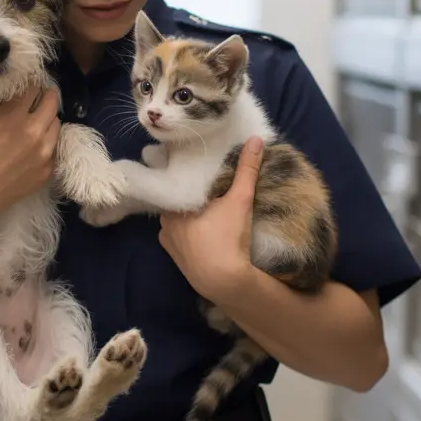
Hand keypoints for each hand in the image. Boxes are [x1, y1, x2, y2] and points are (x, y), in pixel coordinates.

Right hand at [0, 87, 60, 230]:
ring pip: (56, 124)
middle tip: (30, 99)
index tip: (20, 86)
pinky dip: (47, 141)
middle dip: (42, 96)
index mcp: (13, 117)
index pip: (32, 87)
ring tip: (33, 122)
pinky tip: (33, 145)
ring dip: (46, 118)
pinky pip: (55, 148)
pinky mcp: (47, 172)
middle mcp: (35, 132)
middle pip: (51, 101)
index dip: (26, 83)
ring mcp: (44, 154)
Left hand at [158, 136, 263, 300]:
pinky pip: (177, 236)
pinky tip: (202, 229)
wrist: (224, 281)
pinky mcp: (173, 256)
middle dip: (189, 190)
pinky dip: (187, 231)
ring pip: (176, 217)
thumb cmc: (228, 237)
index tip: (196, 162)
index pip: (175, 177)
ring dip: (188, 212)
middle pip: (176, 197)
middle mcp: (164, 219)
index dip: (186, 169)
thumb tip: (256, 139)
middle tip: (206, 182)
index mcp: (175, 202)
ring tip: (206, 205)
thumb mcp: (240, 199)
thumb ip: (246, 169)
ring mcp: (167, 239)